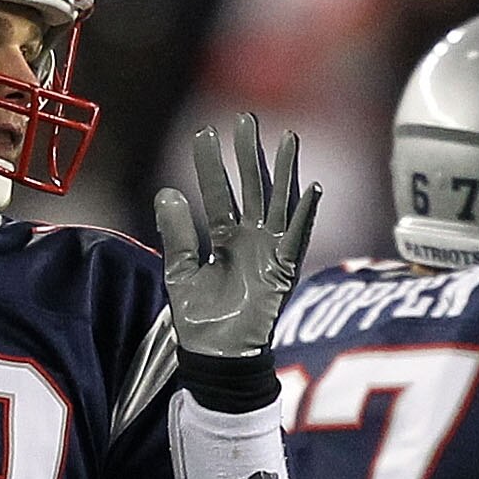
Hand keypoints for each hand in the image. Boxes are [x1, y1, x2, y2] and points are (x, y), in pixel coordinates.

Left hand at [155, 116, 320, 367]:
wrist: (220, 358)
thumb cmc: (201, 320)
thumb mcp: (181, 272)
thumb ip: (177, 234)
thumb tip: (167, 192)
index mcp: (225, 238)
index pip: (218, 193)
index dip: (210, 165)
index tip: (204, 133)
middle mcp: (250, 239)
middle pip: (252, 187)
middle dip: (250, 154)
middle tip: (245, 119)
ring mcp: (270, 252)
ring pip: (278, 203)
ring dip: (283, 171)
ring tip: (288, 138)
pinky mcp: (284, 270)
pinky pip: (297, 238)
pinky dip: (304, 214)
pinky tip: (311, 187)